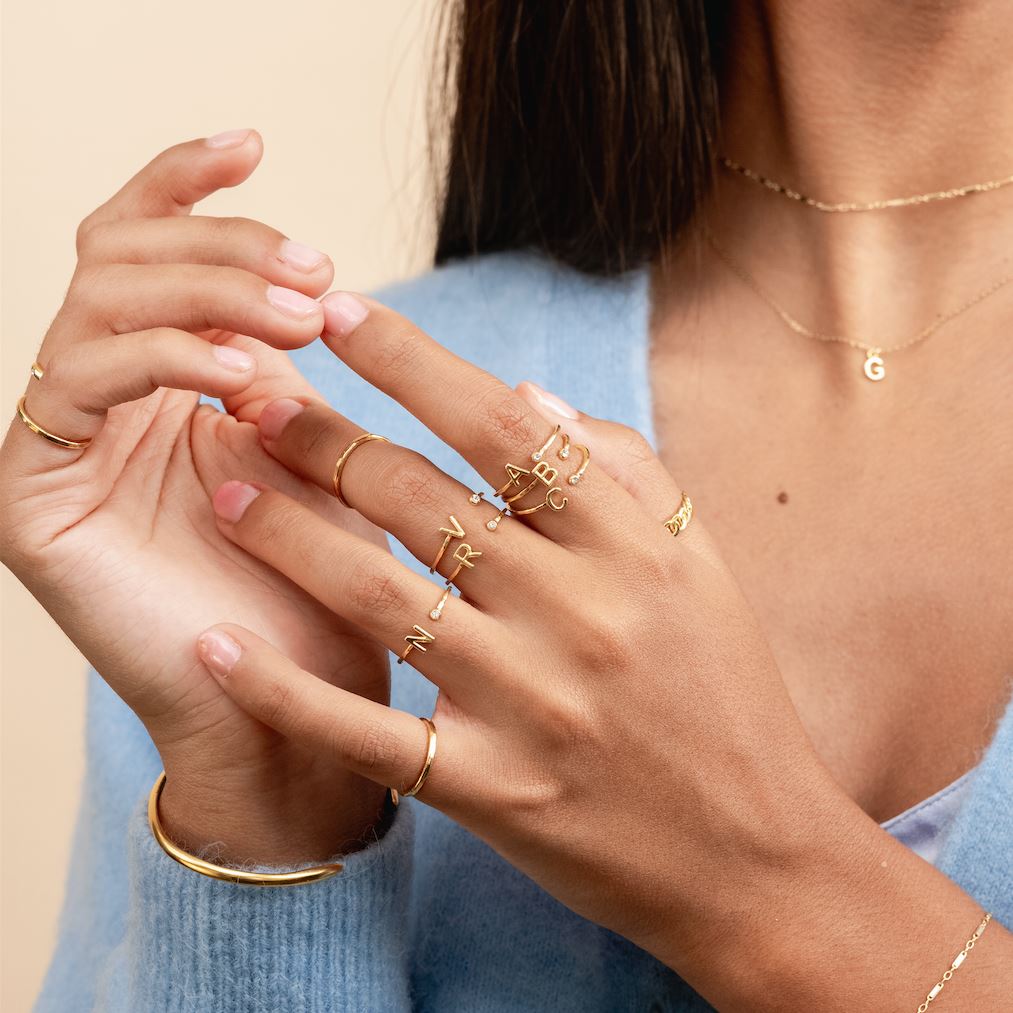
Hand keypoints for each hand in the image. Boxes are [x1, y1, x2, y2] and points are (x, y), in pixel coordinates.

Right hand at [0, 135, 389, 861]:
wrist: (307, 714)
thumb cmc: (339, 587)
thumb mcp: (338, 459)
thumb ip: (316, 379)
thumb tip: (341, 293)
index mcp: (167, 384)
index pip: (149, 250)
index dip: (187, 186)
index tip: (256, 143)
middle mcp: (105, 402)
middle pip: (121, 257)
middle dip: (222, 247)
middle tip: (316, 274)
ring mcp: (65, 445)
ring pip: (98, 303)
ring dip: (205, 293)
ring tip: (300, 322)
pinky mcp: (35, 495)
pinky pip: (77, 384)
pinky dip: (164, 360)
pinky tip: (244, 376)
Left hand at [194, 293, 853, 985]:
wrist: (753, 854)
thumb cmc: (724, 692)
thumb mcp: (699, 563)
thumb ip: (623, 468)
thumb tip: (528, 393)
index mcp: (630, 548)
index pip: (505, 428)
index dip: (414, 362)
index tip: (342, 312)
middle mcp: (578, 615)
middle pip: (423, 502)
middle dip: (323, 438)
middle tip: (249, 394)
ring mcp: (531, 707)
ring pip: (380, 600)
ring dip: (287, 538)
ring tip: (223, 488)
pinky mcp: (493, 792)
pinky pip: (369, 734)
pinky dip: (285, 691)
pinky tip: (219, 646)